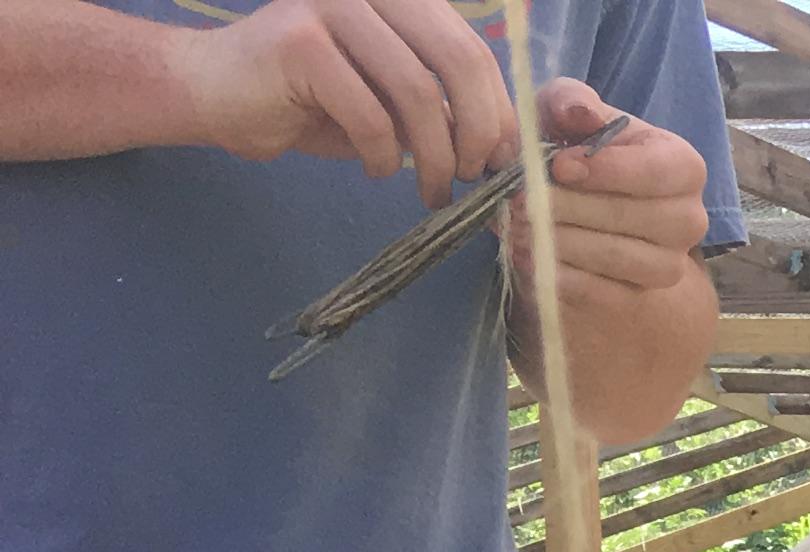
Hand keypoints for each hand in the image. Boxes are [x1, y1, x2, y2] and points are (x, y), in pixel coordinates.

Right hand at [181, 0, 511, 198]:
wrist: (218, 94)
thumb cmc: (314, 101)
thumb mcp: (394, 101)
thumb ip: (444, 105)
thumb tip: (506, 144)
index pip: (473, 50)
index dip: (499, 111)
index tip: (502, 160)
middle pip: (458, 62)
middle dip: (479, 132)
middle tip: (473, 177)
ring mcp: (332, 6)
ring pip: (418, 94)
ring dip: (435, 158)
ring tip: (433, 191)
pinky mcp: (300, 43)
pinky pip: (370, 116)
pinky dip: (384, 156)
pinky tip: (378, 170)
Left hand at [525, 82, 708, 304]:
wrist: (575, 205)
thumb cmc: (574, 148)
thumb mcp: (566, 112)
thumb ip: (571, 102)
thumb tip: (580, 114)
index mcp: (682, 166)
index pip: (658, 172)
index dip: (608, 171)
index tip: (558, 166)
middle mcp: (688, 220)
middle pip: (636, 218)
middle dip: (572, 208)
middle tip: (520, 199)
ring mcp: (667, 264)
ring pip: (618, 258)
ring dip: (561, 242)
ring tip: (515, 225)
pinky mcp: (639, 297)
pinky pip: (603, 293)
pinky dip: (560, 275)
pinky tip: (525, 254)